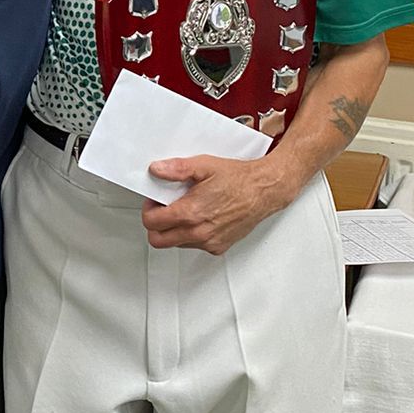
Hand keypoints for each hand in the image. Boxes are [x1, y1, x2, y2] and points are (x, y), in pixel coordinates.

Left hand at [143, 153, 290, 255]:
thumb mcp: (204, 166)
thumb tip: (156, 170)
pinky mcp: (219, 247)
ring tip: (186, 211)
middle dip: (156, 225)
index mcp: (190, 213)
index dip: (149, 210)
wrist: (264, 190)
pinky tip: (201, 219)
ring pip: (176, 243)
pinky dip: (192, 235)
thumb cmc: (238, 179)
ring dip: (174, 230)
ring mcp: (209, 242)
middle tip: (163, 209)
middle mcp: (198, 232)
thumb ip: (176, 169)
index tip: (155, 201)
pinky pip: (195, 246)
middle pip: (158, 240)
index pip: (151, 223)